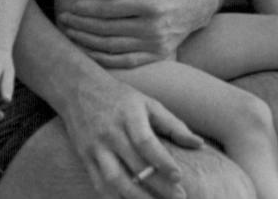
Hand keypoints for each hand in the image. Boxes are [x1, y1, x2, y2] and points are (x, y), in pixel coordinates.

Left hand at [59, 0, 219, 67]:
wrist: (201, 2)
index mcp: (152, 3)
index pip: (110, 10)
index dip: (87, 10)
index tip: (71, 7)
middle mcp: (154, 27)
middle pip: (107, 29)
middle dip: (81, 25)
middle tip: (63, 20)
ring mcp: (156, 44)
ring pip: (112, 47)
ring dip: (87, 42)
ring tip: (70, 34)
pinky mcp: (158, 55)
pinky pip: (125, 62)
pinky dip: (103, 59)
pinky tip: (88, 51)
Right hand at [62, 71, 202, 198]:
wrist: (78, 90)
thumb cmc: (121, 98)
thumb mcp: (149, 103)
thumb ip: (174, 125)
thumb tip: (199, 144)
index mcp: (129, 115)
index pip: (145, 142)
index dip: (162, 161)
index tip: (178, 176)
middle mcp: (111, 133)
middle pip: (134, 165)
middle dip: (157, 185)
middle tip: (179, 198)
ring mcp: (95, 148)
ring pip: (114, 180)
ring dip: (135, 198)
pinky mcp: (85, 158)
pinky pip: (99, 184)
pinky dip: (115, 198)